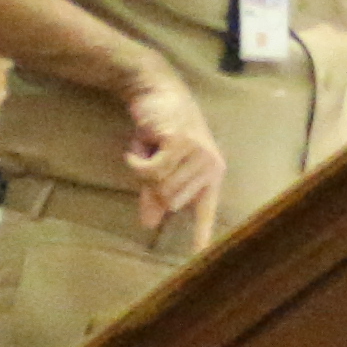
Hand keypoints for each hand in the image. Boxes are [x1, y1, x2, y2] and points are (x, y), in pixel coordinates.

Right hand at [121, 74, 224, 247]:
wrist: (154, 87)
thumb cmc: (160, 126)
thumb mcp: (160, 162)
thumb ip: (156, 192)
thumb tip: (149, 223)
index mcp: (210, 173)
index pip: (205, 211)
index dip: (201, 237)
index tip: (200, 259)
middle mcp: (210, 166)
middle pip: (171, 201)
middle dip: (152, 183)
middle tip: (152, 157)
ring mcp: (198, 154)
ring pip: (161, 187)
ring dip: (143, 169)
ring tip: (149, 147)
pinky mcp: (182, 144)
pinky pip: (151, 172)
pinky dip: (136, 162)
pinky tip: (137, 148)